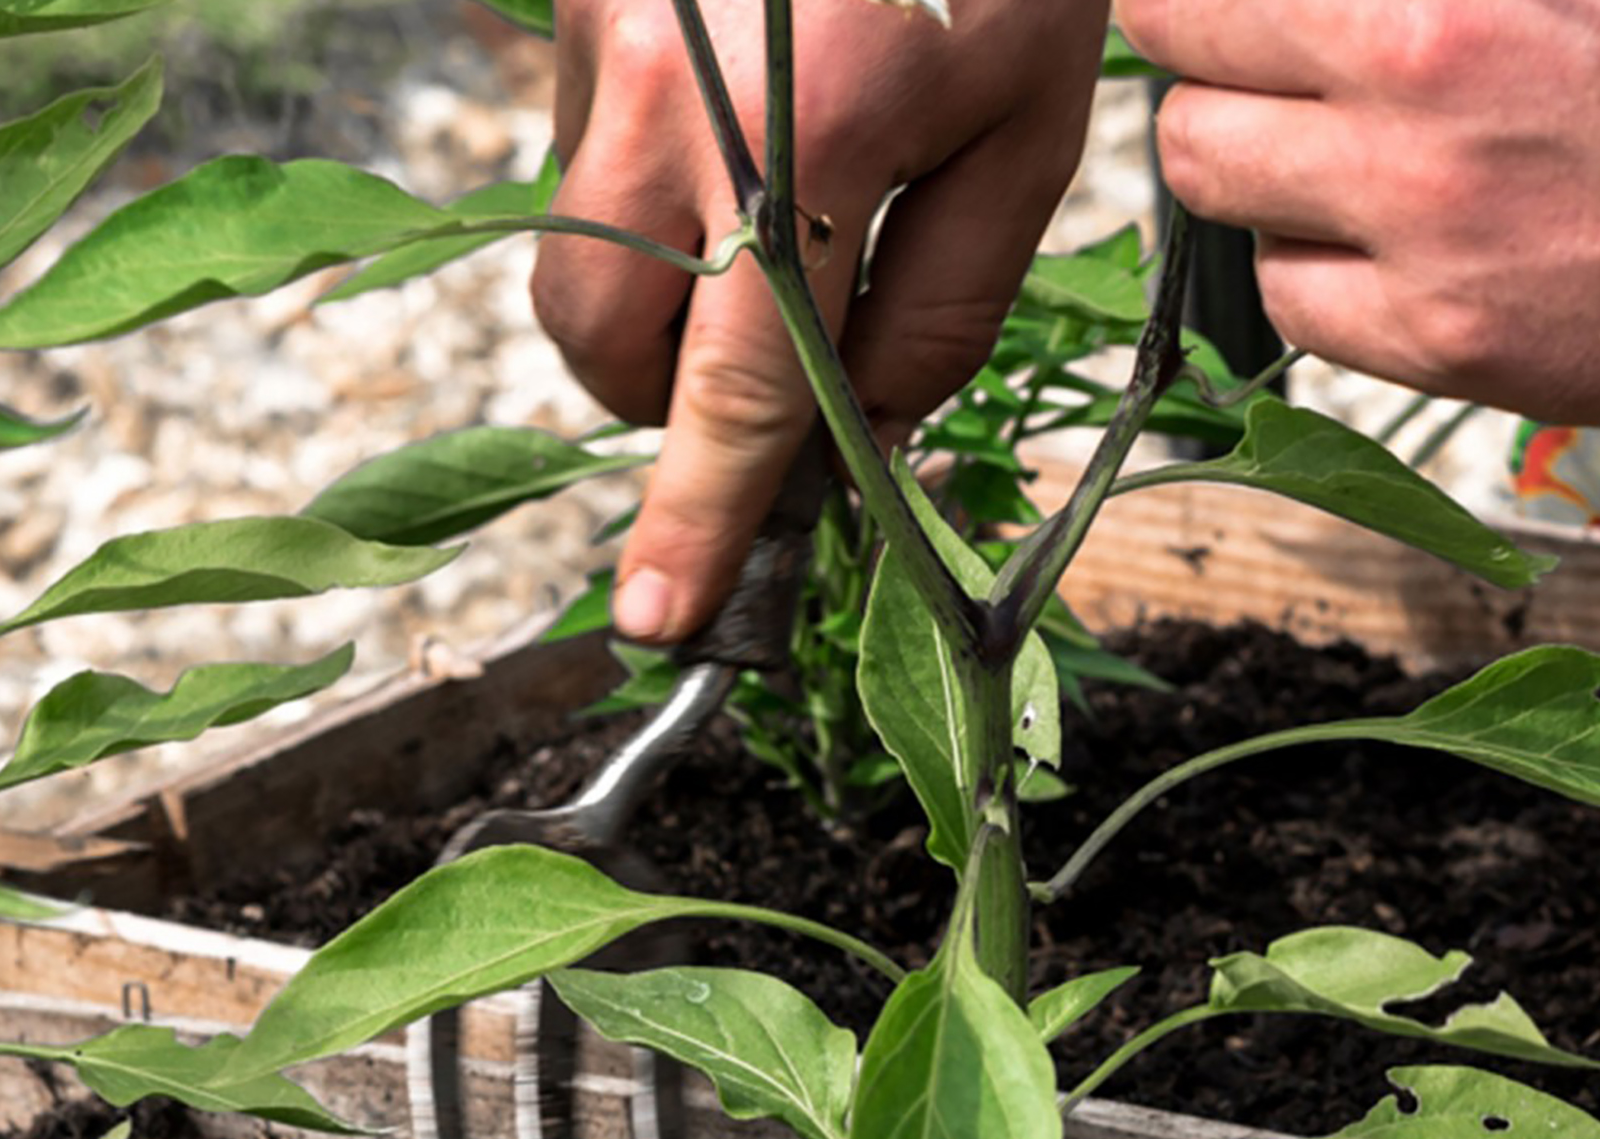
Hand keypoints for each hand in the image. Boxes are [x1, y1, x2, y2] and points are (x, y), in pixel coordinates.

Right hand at [534, 0, 1106, 642]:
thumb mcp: (1025, 123)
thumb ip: (947, 301)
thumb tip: (872, 432)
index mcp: (814, 133)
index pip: (739, 385)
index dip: (700, 514)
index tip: (659, 618)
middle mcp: (674, 103)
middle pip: (613, 351)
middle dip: (676, 412)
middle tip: (774, 387)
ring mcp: (603, 56)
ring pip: (579, 274)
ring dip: (659, 317)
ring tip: (762, 244)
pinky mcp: (574, 24)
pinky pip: (583, 181)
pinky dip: (651, 213)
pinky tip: (734, 138)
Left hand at [1117, 0, 1599, 428]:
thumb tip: (1305, 3)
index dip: (1201, 12)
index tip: (1227, 22)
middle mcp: (1412, 96)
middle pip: (1180, 108)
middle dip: (1218, 93)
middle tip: (1278, 93)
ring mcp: (1424, 230)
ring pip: (1220, 207)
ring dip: (1263, 189)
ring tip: (1350, 172)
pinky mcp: (1450, 340)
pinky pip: (1294, 309)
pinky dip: (1325, 281)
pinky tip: (1402, 252)